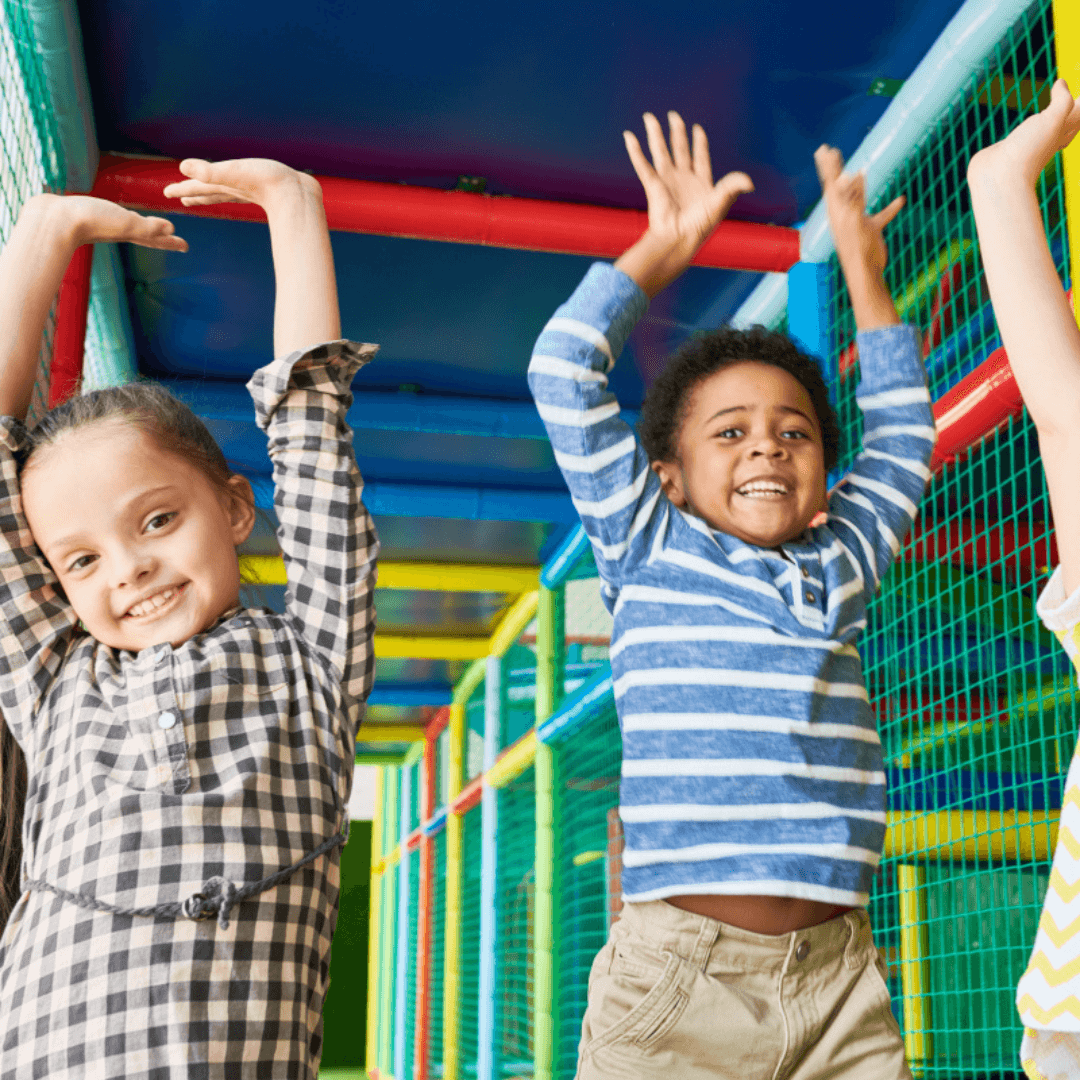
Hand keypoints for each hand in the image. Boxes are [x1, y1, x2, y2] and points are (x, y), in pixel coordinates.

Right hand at [52, 194, 186, 251]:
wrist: (54, 219)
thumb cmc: (91, 221)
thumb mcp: (125, 222)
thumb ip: (147, 227)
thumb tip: (171, 229)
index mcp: (130, 233)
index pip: (156, 239)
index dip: (171, 242)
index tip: (186, 247)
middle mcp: (119, 230)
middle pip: (147, 234)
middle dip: (162, 237)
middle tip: (176, 240)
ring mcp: (105, 223)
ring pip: (130, 226)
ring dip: (142, 227)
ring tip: (149, 226)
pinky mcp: (90, 215)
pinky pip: (112, 216)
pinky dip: (120, 217)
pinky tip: (114, 214)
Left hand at [163, 158, 320, 212]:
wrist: (301, 195)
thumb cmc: (270, 182)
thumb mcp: (236, 172)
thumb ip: (209, 172)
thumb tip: (183, 167)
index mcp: (227, 185)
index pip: (199, 187)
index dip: (182, 188)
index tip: (166, 193)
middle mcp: (235, 189)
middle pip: (208, 191)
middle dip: (193, 193)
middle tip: (178, 196)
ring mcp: (249, 191)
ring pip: (223, 192)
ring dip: (210, 194)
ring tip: (197, 198)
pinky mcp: (264, 190)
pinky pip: (242, 191)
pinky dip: (233, 191)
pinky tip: (236, 191)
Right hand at [615, 112, 752, 295]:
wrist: (678, 239)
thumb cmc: (700, 226)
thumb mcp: (721, 203)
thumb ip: (733, 186)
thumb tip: (750, 182)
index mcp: (700, 182)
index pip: (700, 157)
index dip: (699, 143)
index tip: (697, 129)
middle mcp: (683, 179)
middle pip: (679, 149)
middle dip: (677, 132)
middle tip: (674, 115)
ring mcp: (667, 181)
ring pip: (660, 151)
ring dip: (655, 134)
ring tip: (650, 118)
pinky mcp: (654, 185)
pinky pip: (643, 165)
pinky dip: (635, 151)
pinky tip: (629, 136)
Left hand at [814, 145, 902, 280]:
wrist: (866, 273)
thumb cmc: (858, 248)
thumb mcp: (854, 219)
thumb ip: (852, 198)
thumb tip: (849, 175)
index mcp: (837, 210)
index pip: (831, 182)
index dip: (828, 166)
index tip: (824, 149)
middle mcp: (844, 214)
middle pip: (839, 186)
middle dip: (834, 169)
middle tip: (829, 151)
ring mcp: (857, 222)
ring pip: (858, 198)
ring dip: (859, 183)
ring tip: (859, 170)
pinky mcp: (870, 230)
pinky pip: (881, 216)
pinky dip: (890, 208)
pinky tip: (900, 201)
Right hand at [968, 78, 1079, 190]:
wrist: (998, 180)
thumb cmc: (1029, 152)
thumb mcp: (1053, 120)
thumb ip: (1061, 101)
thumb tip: (1061, 83)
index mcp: (1059, 133)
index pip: (1078, 116)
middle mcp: (1045, 141)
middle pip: (1065, 125)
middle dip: (1072, 115)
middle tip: (1076, 101)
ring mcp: (1024, 147)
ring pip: (1042, 132)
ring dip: (1048, 123)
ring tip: (1050, 115)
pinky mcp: (1005, 151)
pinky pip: (1019, 139)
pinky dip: (1024, 132)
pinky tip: (1021, 130)